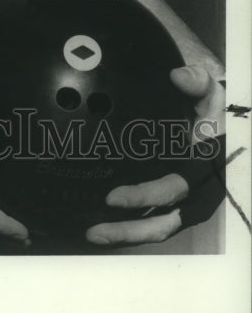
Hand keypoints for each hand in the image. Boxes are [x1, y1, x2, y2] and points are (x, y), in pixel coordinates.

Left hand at [85, 65, 225, 246]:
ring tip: (93, 235)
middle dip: (129, 230)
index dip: (144, 197)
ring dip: (126, 235)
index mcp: (203, 169)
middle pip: (163, 221)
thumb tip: (178, 77)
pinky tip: (102, 224)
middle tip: (94, 231)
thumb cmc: (210, 107)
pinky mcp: (175, 203)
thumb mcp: (210, 93)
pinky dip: (131, 226)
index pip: (172, 189)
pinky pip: (154, 220)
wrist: (219, 121)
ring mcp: (187, 202)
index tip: (111, 197)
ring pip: (158, 227)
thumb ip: (197, 83)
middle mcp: (197, 193)